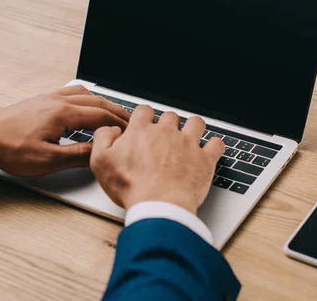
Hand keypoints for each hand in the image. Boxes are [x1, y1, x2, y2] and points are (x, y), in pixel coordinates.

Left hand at [0, 86, 130, 176]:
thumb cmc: (11, 149)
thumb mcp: (49, 160)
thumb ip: (79, 154)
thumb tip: (101, 151)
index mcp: (63, 113)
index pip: (101, 116)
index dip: (120, 124)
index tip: (131, 131)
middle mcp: (58, 100)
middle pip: (97, 102)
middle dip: (116, 111)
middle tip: (130, 121)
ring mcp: (49, 97)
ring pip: (85, 94)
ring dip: (103, 102)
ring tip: (113, 112)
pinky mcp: (41, 100)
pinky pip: (71, 92)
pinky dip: (87, 98)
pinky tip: (86, 105)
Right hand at [90, 105, 224, 213]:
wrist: (159, 206)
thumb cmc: (131, 188)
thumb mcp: (100, 162)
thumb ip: (102, 139)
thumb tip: (110, 130)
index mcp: (141, 131)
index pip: (144, 111)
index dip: (144, 117)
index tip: (143, 125)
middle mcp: (166, 133)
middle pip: (170, 116)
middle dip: (168, 125)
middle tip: (164, 139)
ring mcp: (188, 144)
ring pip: (196, 123)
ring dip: (193, 128)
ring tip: (189, 137)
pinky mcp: (204, 159)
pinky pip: (216, 144)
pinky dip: (214, 146)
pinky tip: (210, 149)